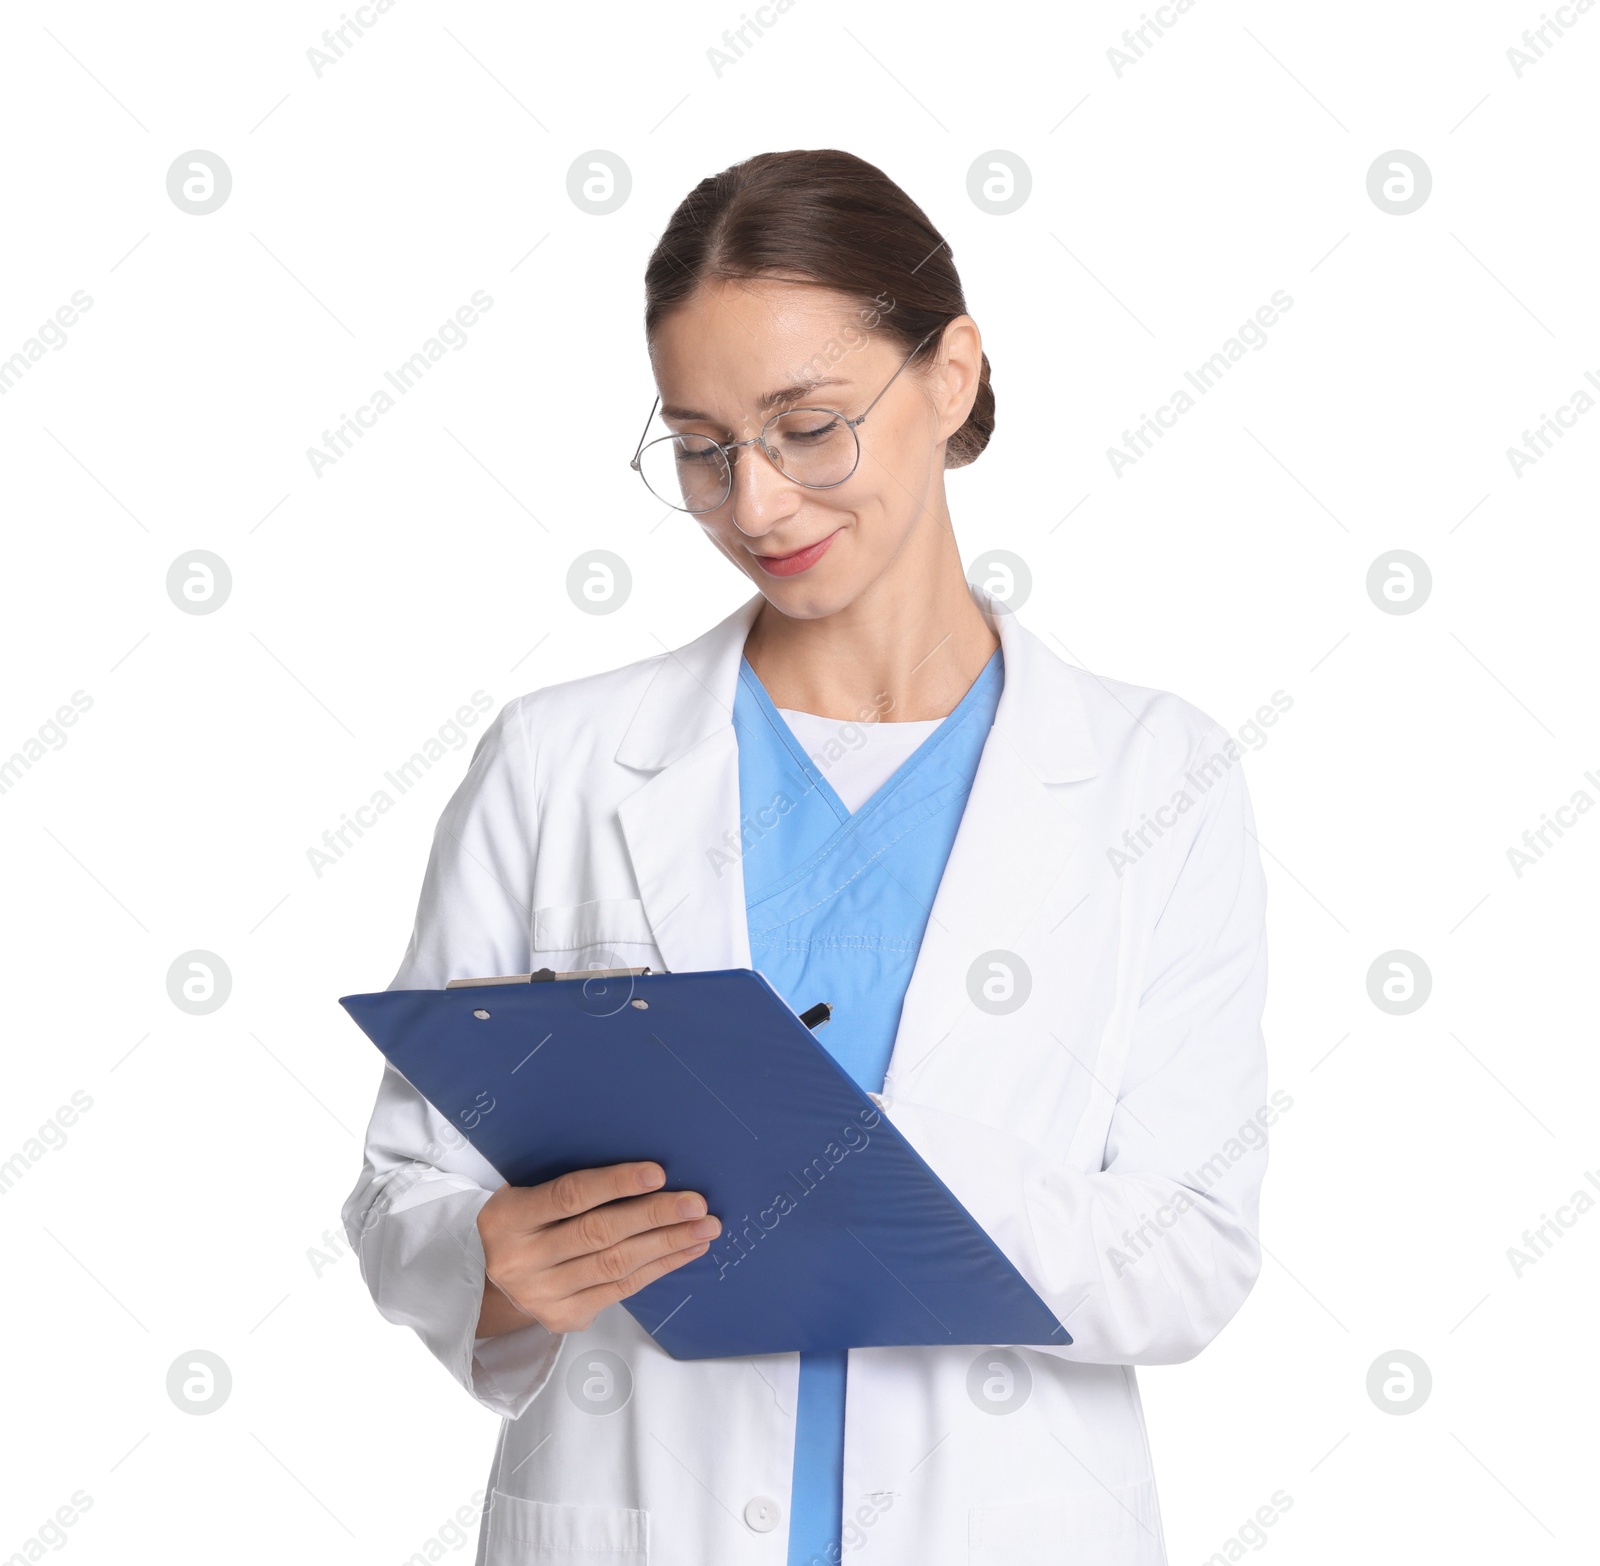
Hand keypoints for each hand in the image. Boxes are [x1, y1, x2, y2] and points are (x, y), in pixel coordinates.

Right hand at [475, 1161, 719, 1336]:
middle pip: (599, 1234)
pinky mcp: (565, 1317)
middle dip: (655, 1216)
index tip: (658, 1173)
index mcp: (508, 1218)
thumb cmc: (521, 1222)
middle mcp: (522, 1260)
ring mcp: (543, 1295)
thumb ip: (566, 1184)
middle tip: (697, 1204)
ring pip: (616, 1265)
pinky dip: (659, 1267)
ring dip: (667, 1244)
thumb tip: (641, 1167)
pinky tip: (686, 1250)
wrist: (486, 1281)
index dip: (615, 1183)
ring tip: (704, 1227)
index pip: (569, 1197)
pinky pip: (622, 1290)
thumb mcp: (523, 1193)